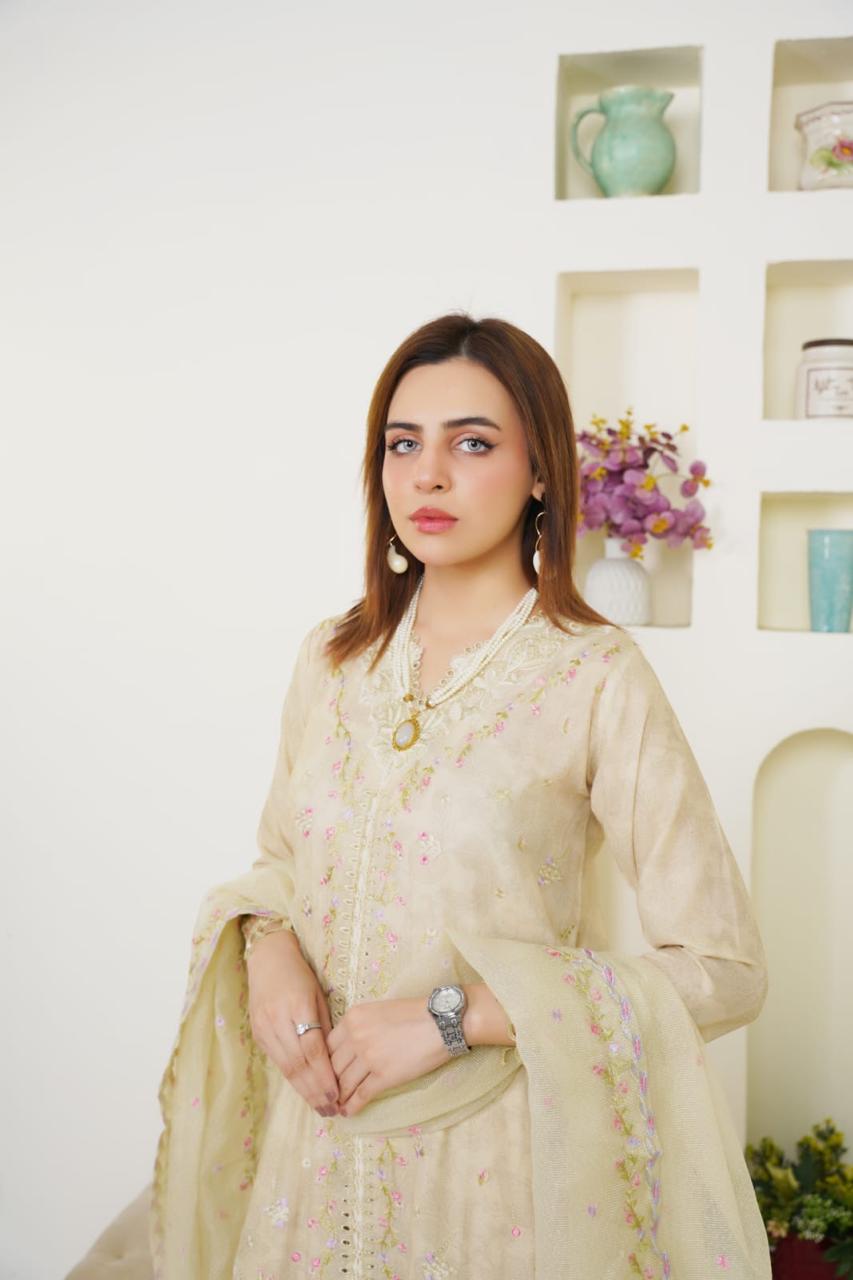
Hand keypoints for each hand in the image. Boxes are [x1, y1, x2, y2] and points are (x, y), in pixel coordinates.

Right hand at [245, 930, 340, 1117]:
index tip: (339, 1095)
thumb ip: (325, 1027)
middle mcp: (277, 1020)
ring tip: (320, 1107)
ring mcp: (264, 1028)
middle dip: (315, 1091)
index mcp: (298, 1006)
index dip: (325, 1076)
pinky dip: (292, 1078)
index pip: (313, 1050)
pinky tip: (304, 1090)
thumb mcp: (319, 995)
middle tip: (332, 1110)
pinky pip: (277, 1061)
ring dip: (303, 1091)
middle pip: (298, 1064)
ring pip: (286, 1067)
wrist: (268, 958)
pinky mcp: (257, 1033)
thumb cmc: (301, 975)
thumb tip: (336, 1061)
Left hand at [326, 996, 450, 1116]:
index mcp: (352, 1018)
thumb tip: (349, 1047)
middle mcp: (355, 1037)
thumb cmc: (414, 1013)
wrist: (440, 1021)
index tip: (327, 1073)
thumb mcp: (378, 1010)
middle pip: (332, 1066)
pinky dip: (352, 1106)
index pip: (328, 1045)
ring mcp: (368, 1057)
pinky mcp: (383, 1076)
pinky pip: (361, 1095)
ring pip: (344, 1083)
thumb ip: (360, 1026)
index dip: (326, 1063)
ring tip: (336, 1106)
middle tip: (328, 1093)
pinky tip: (348, 1112)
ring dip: (339, 1097)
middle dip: (329, 1082)